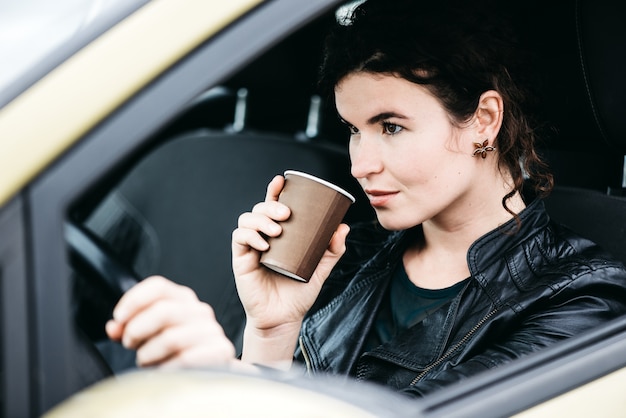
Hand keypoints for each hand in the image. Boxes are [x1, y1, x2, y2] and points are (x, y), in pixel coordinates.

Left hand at [105, 276, 235, 368]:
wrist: (207, 377)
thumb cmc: (176, 354)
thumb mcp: (150, 336)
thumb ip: (130, 328)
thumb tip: (114, 327)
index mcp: (183, 300)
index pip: (158, 286)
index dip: (133, 300)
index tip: (119, 318)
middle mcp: (200, 311)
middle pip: (162, 310)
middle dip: (137, 330)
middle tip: (129, 343)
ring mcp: (212, 330)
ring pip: (171, 337)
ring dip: (149, 354)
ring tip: (146, 361)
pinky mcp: (220, 351)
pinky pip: (185, 359)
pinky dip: (166, 369)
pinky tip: (163, 372)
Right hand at [231, 175, 349, 332]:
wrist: (284, 319)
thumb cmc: (299, 293)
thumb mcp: (321, 269)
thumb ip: (333, 250)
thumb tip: (343, 227)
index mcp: (278, 235)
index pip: (273, 207)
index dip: (274, 191)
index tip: (281, 180)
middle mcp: (262, 237)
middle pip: (259, 210)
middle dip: (270, 206)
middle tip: (287, 214)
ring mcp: (250, 248)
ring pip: (247, 220)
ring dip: (261, 220)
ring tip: (277, 231)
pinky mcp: (241, 260)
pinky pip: (240, 239)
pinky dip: (250, 236)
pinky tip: (263, 244)